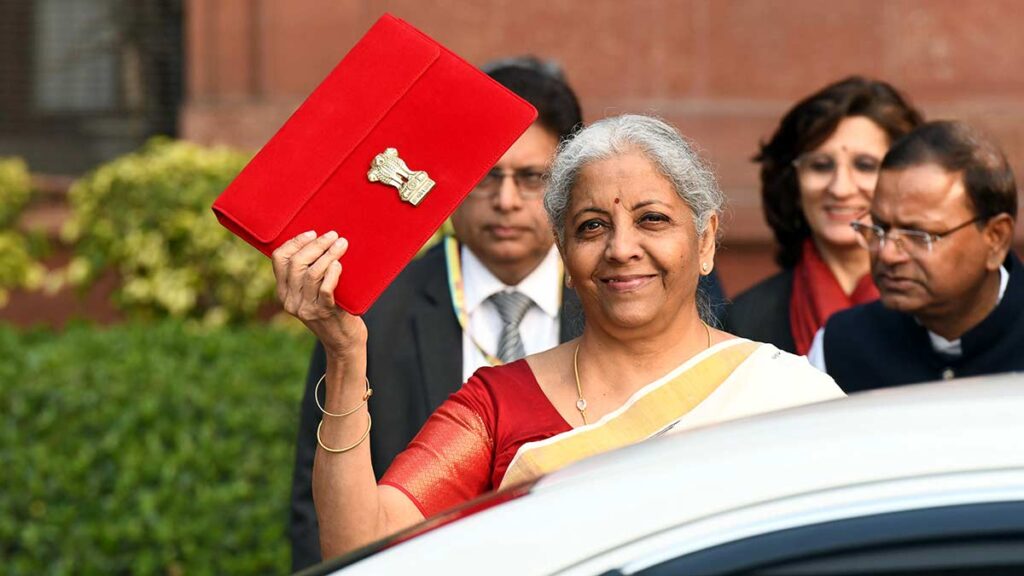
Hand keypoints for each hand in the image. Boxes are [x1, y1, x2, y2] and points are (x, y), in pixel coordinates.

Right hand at [272, 230, 366, 356]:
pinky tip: (339, 264)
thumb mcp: (312, 294)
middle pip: (296, 263)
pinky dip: (333, 273)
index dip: (295, 242)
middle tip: (333, 236)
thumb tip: (319, 241)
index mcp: (284, 292)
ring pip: (311, 273)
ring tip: (342, 245)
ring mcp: (307, 308)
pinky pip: (325, 289)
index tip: (312, 233)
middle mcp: (291, 301)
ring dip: (328, 254)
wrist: (343, 343)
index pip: (279, 259)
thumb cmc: (332, 311)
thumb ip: (308, 275)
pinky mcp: (325, 313)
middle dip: (316, 245)